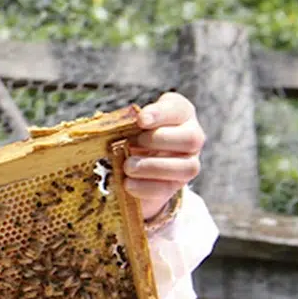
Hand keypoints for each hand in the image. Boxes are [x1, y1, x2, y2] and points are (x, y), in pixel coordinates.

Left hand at [126, 92, 204, 220]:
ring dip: (153, 166)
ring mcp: (187, 165)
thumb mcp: (130, 124)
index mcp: (180, 115)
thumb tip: (105, 126)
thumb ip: (126, 122)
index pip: (179, 109)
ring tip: (128, 166)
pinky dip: (145, 187)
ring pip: (186, 167)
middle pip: (191, 138)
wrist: (136, 166)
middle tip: (131, 143)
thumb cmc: (132, 135)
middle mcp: (192, 139)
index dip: (161, 114)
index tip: (141, 119)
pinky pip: (166, 189)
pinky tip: (128, 183)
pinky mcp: (174, 187)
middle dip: (158, 140)